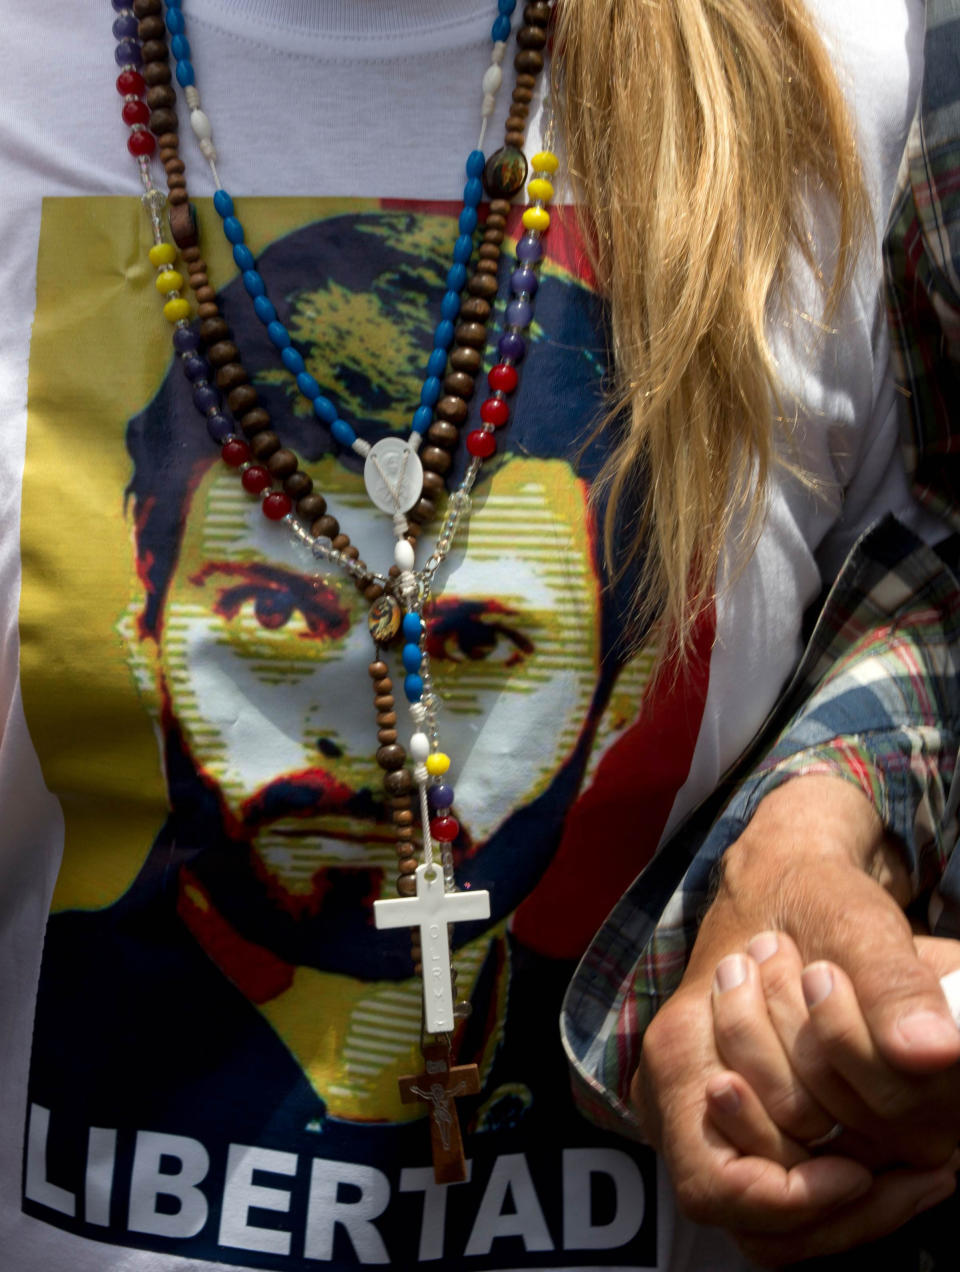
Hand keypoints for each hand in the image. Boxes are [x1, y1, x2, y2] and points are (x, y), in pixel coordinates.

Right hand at [633, 776, 959, 1264]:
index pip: (716, 1185)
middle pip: (756, 1217)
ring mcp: (710, 1117)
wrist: (790, 880)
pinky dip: (857, 1190)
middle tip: (926, 1156)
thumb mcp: (850, 918)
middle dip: (844, 1193)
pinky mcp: (748, 1125)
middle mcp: (680, 1096)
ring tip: (928, 1161)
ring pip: (778, 1225)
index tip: (863, 1170)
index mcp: (679, 1050)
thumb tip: (934, 1054)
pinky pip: (795, 1195)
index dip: (792, 1196)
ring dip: (857, 1203)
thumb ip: (887, 982)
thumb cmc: (809, 894)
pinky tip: (914, 1161)